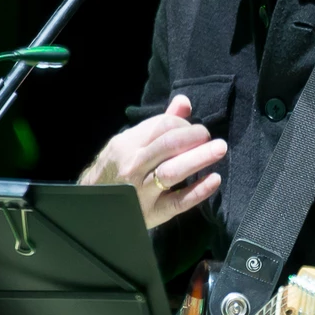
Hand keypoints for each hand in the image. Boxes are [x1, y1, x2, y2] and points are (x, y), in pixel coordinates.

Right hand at [79, 94, 226, 228]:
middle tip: (212, 138)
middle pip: (168, 145)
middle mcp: (132, 166)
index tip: (194, 131)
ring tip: (219, 149)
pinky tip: (214, 180)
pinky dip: (198, 191)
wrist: (95, 206)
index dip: (184, 124)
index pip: (161, 126)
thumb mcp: (131, 143)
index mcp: (127, 145)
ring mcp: (142, 191)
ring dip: (199, 158)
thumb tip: (184, 101)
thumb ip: (159, 123)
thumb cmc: (117, 169)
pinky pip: (178, 202)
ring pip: (172, 172)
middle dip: (194, 137)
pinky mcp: (153, 213)